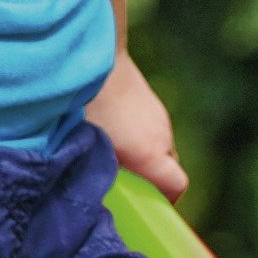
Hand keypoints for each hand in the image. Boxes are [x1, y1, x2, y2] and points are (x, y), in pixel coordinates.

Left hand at [87, 55, 186, 199]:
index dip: (165, 200)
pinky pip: (149, 127)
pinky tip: (106, 126)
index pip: (176, 185)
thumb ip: (91, 172)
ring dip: (139, 153)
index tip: (143, 205)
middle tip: (116, 181)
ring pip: (157, 145)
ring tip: (107, 151)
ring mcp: (157, 114)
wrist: (91, 52)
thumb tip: (83, 194)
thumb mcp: (82, 147)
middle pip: (167, 167)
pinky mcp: (148, 99)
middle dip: (147, 178)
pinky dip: (135, 133)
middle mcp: (160, 134)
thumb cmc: (81, 104)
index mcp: (148, 153)